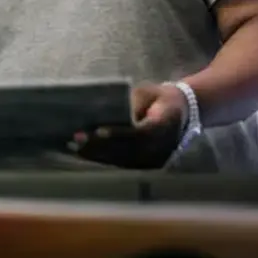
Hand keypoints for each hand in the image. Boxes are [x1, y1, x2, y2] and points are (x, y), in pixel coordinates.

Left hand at [69, 83, 189, 169]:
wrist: (182, 113)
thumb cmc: (160, 98)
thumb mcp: (148, 92)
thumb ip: (131, 102)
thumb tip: (106, 109)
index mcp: (166, 123)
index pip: (141, 133)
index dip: (119, 133)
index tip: (97, 131)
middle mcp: (163, 146)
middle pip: (129, 150)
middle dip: (101, 145)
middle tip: (77, 138)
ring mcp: (156, 159)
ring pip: (124, 160)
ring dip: (98, 154)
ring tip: (75, 146)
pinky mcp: (148, 165)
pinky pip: (124, 163)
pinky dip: (104, 158)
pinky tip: (86, 153)